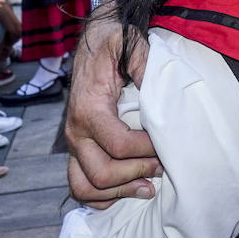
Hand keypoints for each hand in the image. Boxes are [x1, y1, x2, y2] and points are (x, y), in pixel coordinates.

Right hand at [63, 11, 161, 205]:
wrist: (94, 41)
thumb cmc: (114, 42)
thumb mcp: (129, 42)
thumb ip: (144, 63)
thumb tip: (160, 90)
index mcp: (88, 109)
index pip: (117, 145)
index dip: (145, 152)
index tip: (164, 146)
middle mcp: (75, 131)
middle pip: (100, 173)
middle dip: (134, 175)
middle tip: (161, 169)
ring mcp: (74, 143)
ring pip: (84, 187)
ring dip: (117, 193)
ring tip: (147, 189)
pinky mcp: (78, 149)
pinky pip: (80, 185)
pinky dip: (102, 196)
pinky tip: (127, 190)